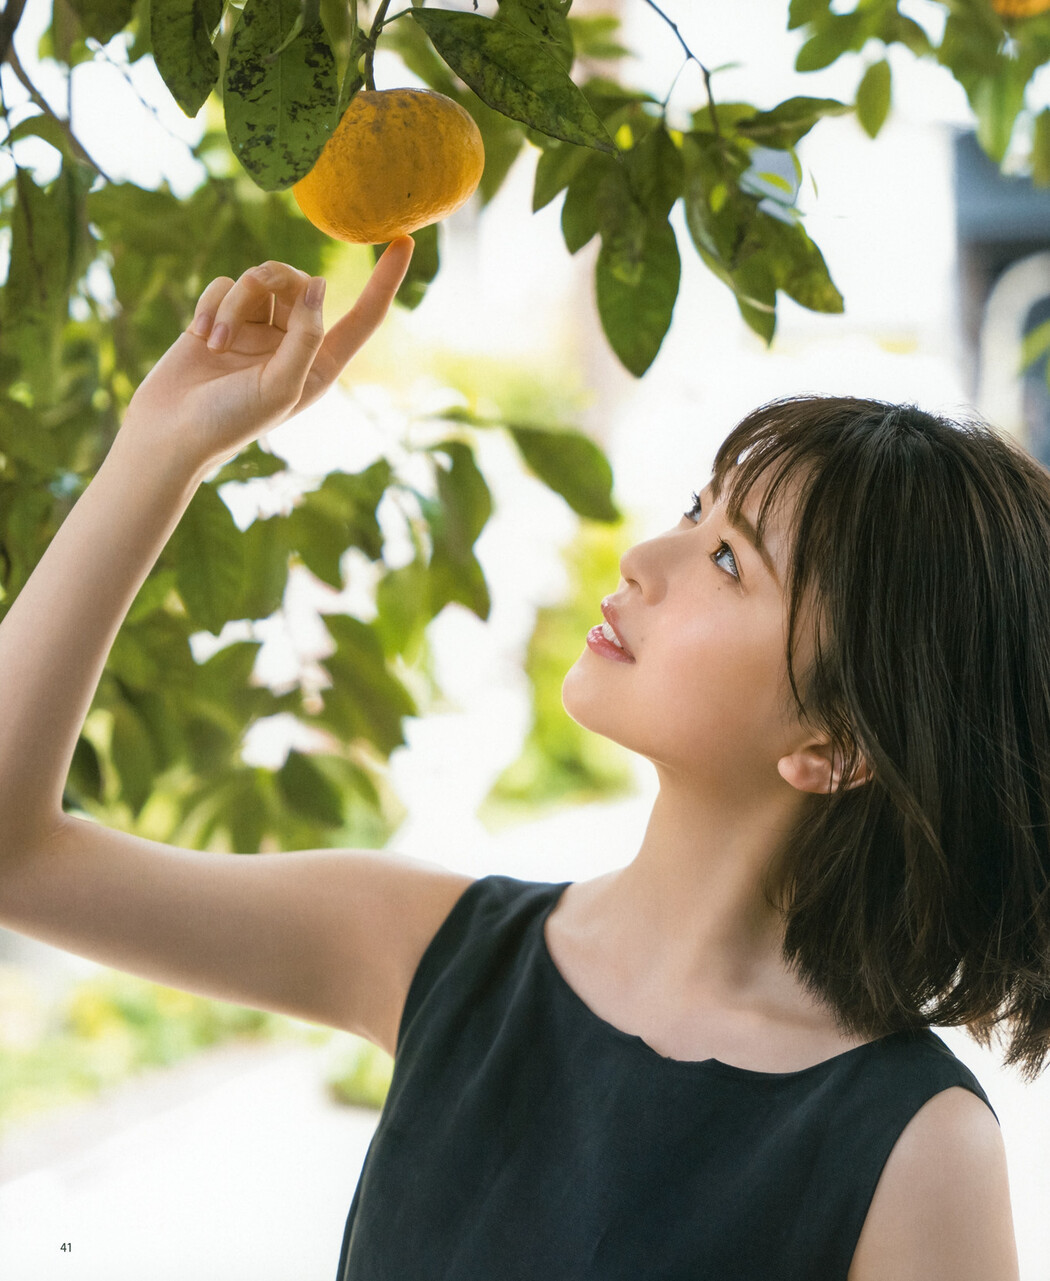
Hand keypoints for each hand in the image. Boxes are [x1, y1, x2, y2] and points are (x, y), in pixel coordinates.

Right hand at [121, 238, 413, 475]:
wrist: (170, 432)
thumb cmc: (230, 420)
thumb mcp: (280, 385)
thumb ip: (305, 337)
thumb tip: (318, 286)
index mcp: (320, 364)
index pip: (364, 316)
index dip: (385, 281)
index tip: (405, 241)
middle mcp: (294, 343)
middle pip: (301, 283)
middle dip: (274, 281)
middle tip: (251, 293)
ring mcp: (258, 329)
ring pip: (259, 280)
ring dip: (235, 302)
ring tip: (215, 342)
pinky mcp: (222, 318)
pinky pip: (225, 285)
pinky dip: (211, 304)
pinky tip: (199, 336)